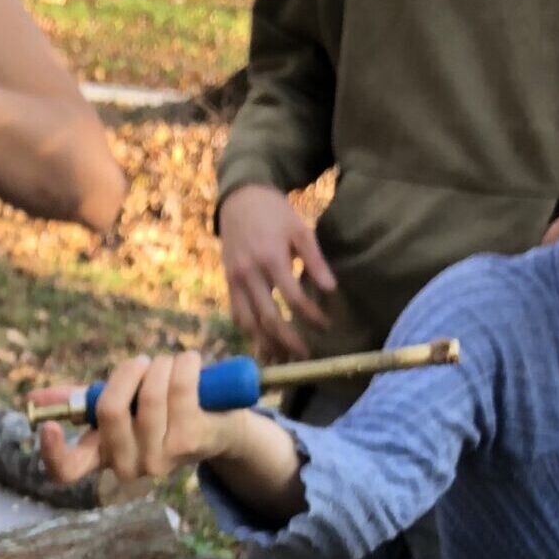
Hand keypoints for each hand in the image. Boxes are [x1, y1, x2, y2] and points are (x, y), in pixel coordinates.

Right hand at [35, 353, 245, 486]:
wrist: (218, 426)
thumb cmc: (160, 413)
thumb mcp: (119, 408)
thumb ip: (79, 401)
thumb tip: (33, 399)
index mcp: (102, 457)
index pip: (66, 471)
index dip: (52, 452)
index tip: (46, 425)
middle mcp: (128, 467)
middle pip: (109, 410)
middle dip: (127, 372)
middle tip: (141, 362)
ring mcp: (160, 459)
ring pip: (149, 395)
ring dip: (160, 365)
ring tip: (170, 364)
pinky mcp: (190, 442)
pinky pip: (180, 388)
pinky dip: (185, 365)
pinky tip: (191, 362)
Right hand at [216, 184, 334, 360]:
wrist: (239, 199)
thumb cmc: (275, 213)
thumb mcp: (300, 229)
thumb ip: (315, 260)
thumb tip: (331, 289)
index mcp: (271, 259)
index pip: (293, 298)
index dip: (312, 316)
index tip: (326, 326)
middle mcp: (250, 274)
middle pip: (268, 318)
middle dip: (287, 341)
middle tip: (304, 357)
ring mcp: (235, 280)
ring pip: (248, 322)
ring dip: (265, 344)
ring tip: (282, 359)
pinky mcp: (227, 282)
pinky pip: (236, 314)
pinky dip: (248, 331)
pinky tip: (261, 342)